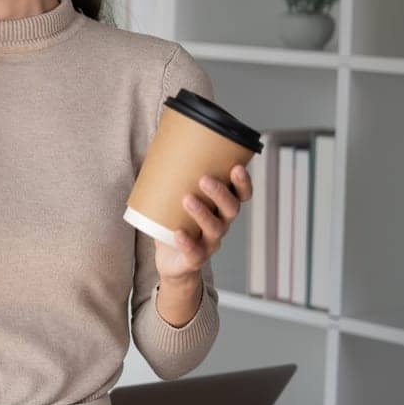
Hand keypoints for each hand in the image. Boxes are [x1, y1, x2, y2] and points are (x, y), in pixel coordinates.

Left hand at [154, 163, 253, 282]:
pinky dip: (187, 243)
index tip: (236, 168)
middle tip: (205, 180)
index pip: (240, 195)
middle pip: (230, 209)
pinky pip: (194, 253)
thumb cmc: (175, 223)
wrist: (171, 261)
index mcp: (221, 209)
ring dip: (203, 213)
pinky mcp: (194, 259)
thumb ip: (173, 177)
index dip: (243, 183)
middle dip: (220, 194)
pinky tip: (178, 234)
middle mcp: (221, 224)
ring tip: (187, 199)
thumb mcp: (176, 199)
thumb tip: (160, 143)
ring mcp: (209, 243)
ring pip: (215, 229)